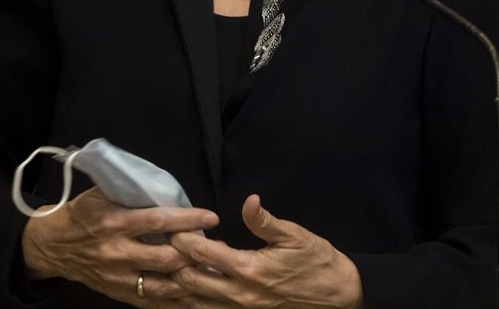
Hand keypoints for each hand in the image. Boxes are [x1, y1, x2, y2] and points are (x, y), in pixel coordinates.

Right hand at [21, 186, 219, 306]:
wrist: (52, 245)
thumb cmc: (82, 214)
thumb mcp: (102, 194)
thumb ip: (132, 193)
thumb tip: (168, 189)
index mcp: (114, 222)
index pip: (157, 221)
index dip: (187, 219)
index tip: (211, 217)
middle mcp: (117, 252)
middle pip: (165, 257)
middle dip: (194, 252)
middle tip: (217, 246)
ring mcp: (118, 277)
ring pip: (163, 284)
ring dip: (190, 278)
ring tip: (212, 270)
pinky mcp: (119, 294)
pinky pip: (153, 301)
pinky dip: (176, 299)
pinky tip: (196, 294)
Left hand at [162, 195, 362, 307]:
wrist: (339, 298)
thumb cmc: (318, 263)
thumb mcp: (295, 236)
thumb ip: (265, 221)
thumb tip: (249, 201)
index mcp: (249, 269)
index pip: (202, 253)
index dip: (181, 239)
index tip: (168, 227)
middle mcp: (240, 294)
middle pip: (190, 281)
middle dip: (171, 263)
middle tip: (159, 245)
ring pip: (195, 302)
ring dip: (176, 287)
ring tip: (159, 270)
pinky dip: (192, 302)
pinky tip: (182, 293)